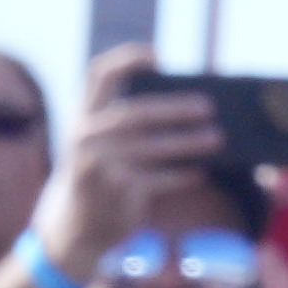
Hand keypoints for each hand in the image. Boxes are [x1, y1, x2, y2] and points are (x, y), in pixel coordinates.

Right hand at [48, 52, 232, 273]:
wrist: (71, 231)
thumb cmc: (98, 178)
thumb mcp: (99, 147)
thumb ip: (125, 126)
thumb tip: (185, 106)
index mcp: (82, 117)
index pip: (99, 75)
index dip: (127, 60)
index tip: (157, 56)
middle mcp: (86, 137)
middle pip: (138, 112)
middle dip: (176, 108)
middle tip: (209, 106)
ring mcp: (99, 165)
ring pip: (153, 147)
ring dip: (189, 142)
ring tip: (215, 138)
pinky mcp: (115, 191)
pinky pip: (157, 179)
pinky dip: (180, 175)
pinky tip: (199, 172)